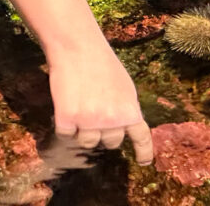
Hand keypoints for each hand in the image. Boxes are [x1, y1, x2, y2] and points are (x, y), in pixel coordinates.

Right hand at [46, 37, 153, 163]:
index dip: (144, 152)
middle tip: (95, 109)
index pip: (141, 137)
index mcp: (130, 110)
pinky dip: (64, 123)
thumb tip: (124, 126)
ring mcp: (89, 122)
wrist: (78, 47)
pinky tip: (67, 102)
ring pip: (86, 142)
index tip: (144, 162)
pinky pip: (65, 134)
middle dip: (103, 131)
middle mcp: (112, 121)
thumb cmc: (102, 63)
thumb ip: (125, 108)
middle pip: (110, 143)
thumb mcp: (124, 86)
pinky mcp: (67, 120)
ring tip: (80, 103)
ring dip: (82, 129)